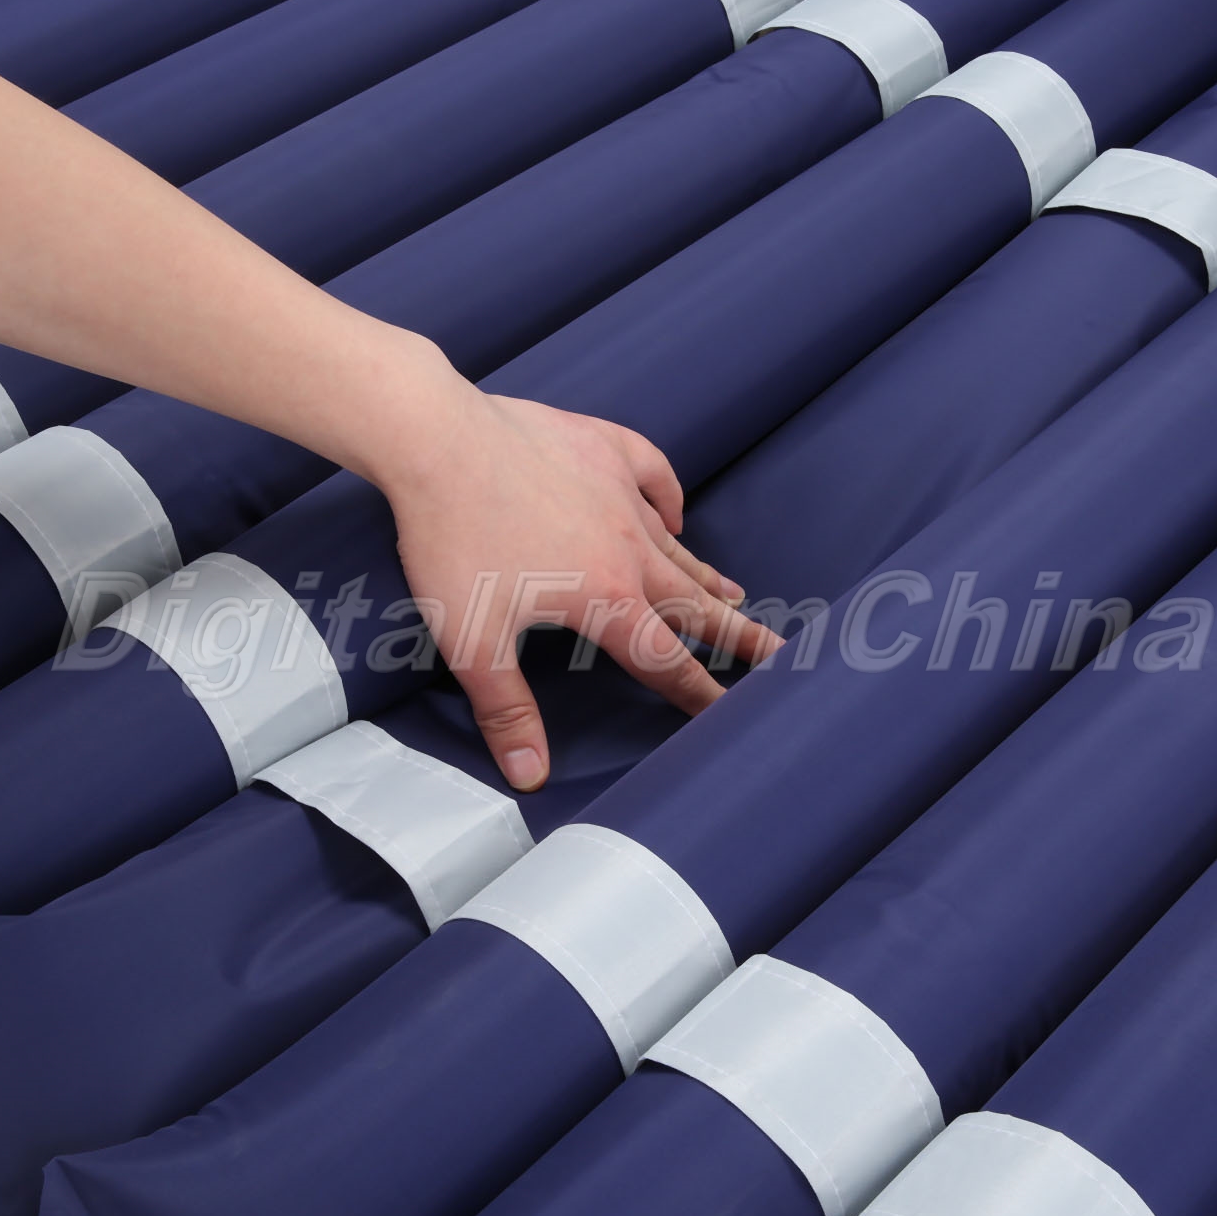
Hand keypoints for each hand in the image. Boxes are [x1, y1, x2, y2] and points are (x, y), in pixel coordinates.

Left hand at [377, 378, 781, 790]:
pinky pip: (654, 474)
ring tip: (734, 595)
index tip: (733, 716)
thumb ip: (506, 709)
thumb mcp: (471, 639)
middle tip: (779, 655)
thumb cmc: (449, 539)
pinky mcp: (602, 448)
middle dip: (738, 636)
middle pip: (694, 605)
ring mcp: (620, 493)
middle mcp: (629, 547)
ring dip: (705, 578)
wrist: (436, 438)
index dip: (701, 695)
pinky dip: (669, 495)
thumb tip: (530, 777)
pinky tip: (674, 512)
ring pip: (677, 547)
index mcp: (606, 598)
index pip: (666, 662)